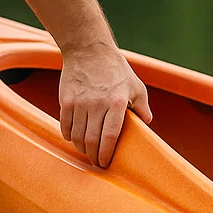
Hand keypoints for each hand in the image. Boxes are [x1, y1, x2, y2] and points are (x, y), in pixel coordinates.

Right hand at [59, 46, 152, 167]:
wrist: (88, 49)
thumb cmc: (115, 69)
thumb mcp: (136, 85)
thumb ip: (143, 107)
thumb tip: (147, 124)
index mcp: (117, 103)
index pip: (110, 136)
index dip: (107, 154)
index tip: (106, 163)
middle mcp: (97, 104)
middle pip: (92, 141)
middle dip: (93, 157)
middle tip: (96, 163)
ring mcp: (79, 103)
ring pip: (77, 136)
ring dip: (81, 149)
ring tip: (86, 152)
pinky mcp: (66, 100)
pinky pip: (65, 126)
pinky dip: (69, 136)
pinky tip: (74, 139)